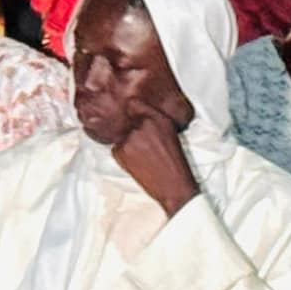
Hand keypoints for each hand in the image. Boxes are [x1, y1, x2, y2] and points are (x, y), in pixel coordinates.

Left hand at [110, 98, 199, 214]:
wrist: (172, 186)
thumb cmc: (174, 161)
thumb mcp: (170, 132)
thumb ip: (153, 117)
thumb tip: (133, 107)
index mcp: (156, 118)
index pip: (134, 103)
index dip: (132, 108)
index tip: (130, 111)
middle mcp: (141, 125)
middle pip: (125, 119)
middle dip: (130, 127)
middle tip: (144, 142)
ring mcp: (129, 138)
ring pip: (120, 134)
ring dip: (127, 141)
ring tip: (143, 154)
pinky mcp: (120, 151)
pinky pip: (116, 147)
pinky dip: (123, 153)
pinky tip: (137, 161)